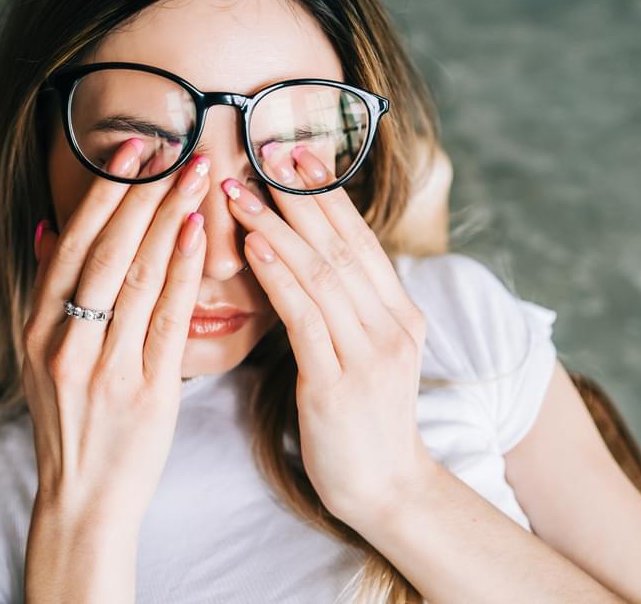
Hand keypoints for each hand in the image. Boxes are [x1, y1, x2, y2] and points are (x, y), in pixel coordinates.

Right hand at [22, 137, 210, 535]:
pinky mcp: (144, 391)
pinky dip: (180, 272)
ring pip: (136, 277)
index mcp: (37, 329)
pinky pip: (165, 320)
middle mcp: (64, 343)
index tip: (131, 148)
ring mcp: (103, 368)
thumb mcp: (41, 357)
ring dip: (168, 218)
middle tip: (175, 147)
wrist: (82, 500)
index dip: (103, 192)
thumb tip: (46, 228)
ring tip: (197, 174)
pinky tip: (198, 234)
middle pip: (105, 251)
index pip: (70, 244)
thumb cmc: (71, 423)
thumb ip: (46, 293)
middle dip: (141, 192)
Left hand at [221, 143, 438, 525]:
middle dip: (300, 195)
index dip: (327, 194)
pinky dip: (278, 276)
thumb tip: (307, 257)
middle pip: (341, 244)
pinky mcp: (338, 384)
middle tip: (263, 150)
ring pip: (321, 273)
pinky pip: (305, 317)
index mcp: (400, 314)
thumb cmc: (361, 420)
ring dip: (276, 226)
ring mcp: (370, 354)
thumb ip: (346, 307)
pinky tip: (252, 247)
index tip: (295, 153)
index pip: (359, 239)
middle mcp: (393, 325)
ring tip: (239, 191)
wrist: (385, 489)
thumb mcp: (364, 353)